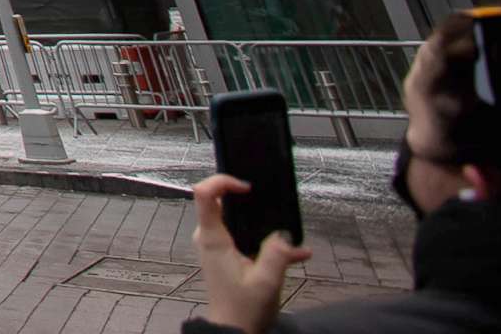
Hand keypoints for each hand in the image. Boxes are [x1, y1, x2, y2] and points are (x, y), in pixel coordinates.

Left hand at [191, 174, 309, 333]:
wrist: (234, 330)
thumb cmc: (243, 309)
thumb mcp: (266, 281)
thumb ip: (278, 253)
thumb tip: (285, 234)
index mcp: (213, 239)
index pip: (204, 194)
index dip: (222, 181)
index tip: (247, 187)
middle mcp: (210, 238)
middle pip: (222, 202)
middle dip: (250, 202)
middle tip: (274, 206)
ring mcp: (216, 246)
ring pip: (237, 220)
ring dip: (263, 224)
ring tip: (290, 234)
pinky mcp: (226, 255)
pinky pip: (245, 237)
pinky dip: (268, 241)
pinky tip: (296, 252)